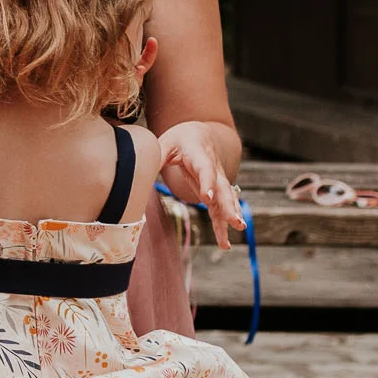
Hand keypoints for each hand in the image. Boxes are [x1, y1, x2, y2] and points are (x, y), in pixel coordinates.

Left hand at [159, 120, 243, 248]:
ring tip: (238, 231)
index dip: (207, 185)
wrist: (199, 134)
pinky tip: (225, 242)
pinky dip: (223, 225)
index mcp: (200, 155)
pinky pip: (220, 209)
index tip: (207, 199)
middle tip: (236, 223)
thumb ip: (156, 156)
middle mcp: (213, 169)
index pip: (205, 171)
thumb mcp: (165, 142)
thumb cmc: (180, 139)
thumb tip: (139, 169)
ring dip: (232, 216)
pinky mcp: (216, 192)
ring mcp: (217, 181)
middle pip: (223, 189)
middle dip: (229, 206)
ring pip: (227, 200)